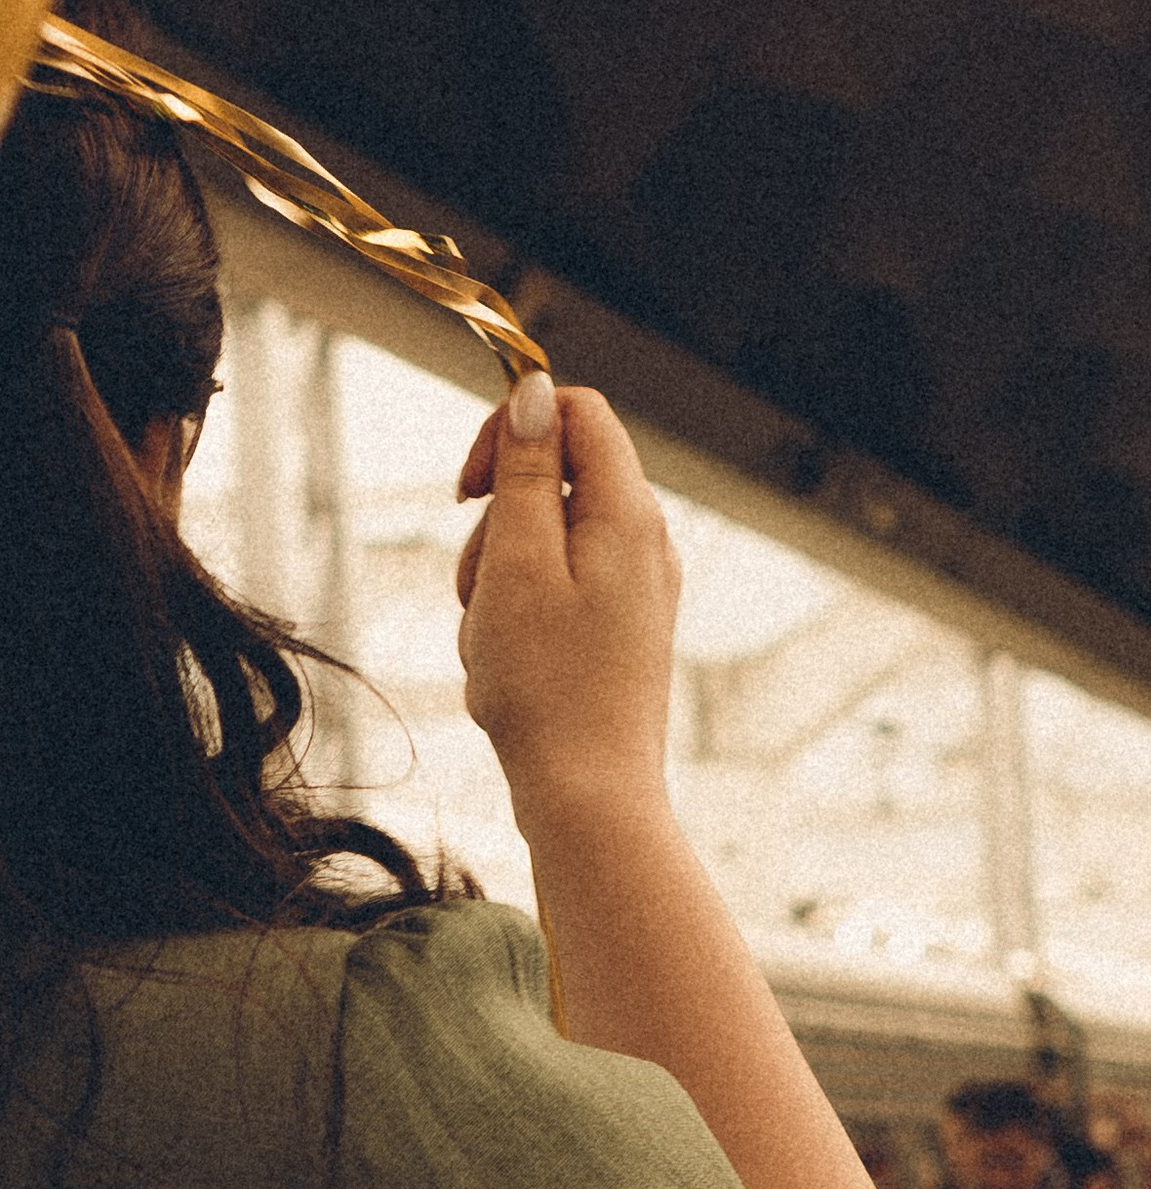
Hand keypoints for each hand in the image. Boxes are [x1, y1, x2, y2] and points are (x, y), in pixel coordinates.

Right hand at [454, 374, 682, 831]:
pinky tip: (507, 675)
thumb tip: (535, 389)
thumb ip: (528, 471)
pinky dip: (513, 623)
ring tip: (495, 648)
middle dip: (494, 529)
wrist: (588, 798)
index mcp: (630, 515)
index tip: (468, 489)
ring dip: (494, 586)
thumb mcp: (519, 562)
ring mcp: (635, 591)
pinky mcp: (617, 631)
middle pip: (550, 483)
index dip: (512, 429)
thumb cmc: (547, 686)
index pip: (577, 412)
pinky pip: (547, 595)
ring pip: (537, 545)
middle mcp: (645, 545)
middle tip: (483, 595)